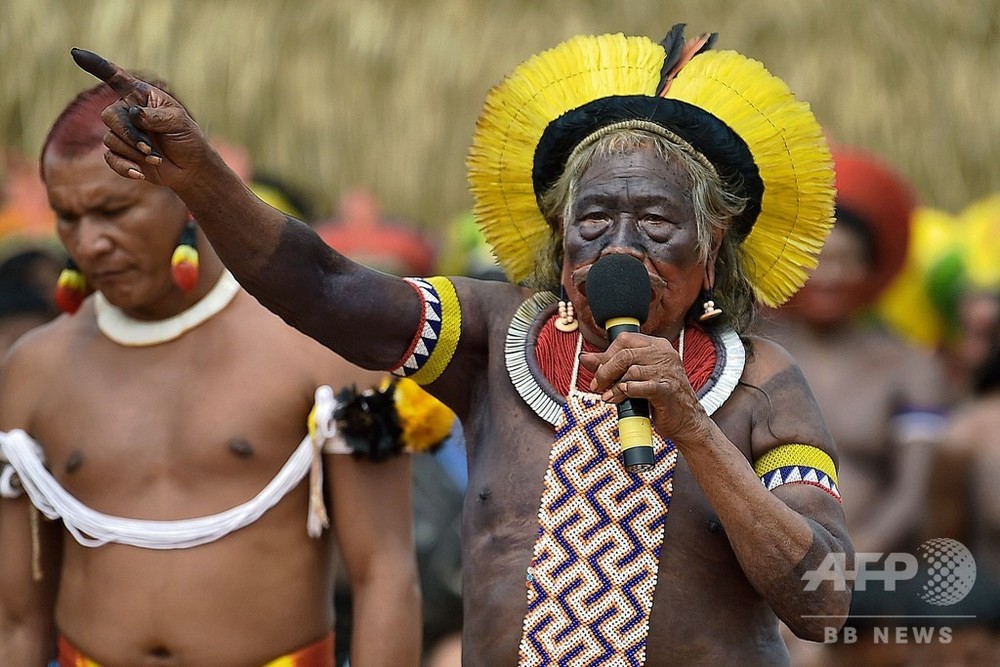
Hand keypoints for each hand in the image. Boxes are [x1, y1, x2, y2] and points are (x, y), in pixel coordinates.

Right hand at [71, 48, 212, 189]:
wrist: (190, 168)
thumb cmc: (187, 139)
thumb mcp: (179, 122)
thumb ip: (156, 116)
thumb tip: (134, 113)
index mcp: (141, 96)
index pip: (115, 77)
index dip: (96, 65)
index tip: (76, 53)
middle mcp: (127, 111)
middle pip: (110, 116)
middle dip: (129, 134)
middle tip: (149, 148)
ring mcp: (122, 133)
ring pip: (111, 139)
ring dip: (134, 152)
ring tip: (156, 158)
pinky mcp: (121, 153)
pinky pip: (110, 158)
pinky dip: (125, 167)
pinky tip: (140, 173)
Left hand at [579, 331, 708, 443]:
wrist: (685, 420)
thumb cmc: (660, 397)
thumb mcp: (635, 377)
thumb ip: (610, 365)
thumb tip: (585, 358)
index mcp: (657, 346)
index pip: (624, 340)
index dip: (606, 355)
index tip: (598, 371)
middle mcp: (664, 354)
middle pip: (625, 355)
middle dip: (605, 372)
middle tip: (597, 385)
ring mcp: (667, 371)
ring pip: (631, 371)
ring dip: (614, 386)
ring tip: (609, 397)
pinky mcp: (667, 390)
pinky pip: (640, 386)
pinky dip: (626, 392)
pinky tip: (621, 398)